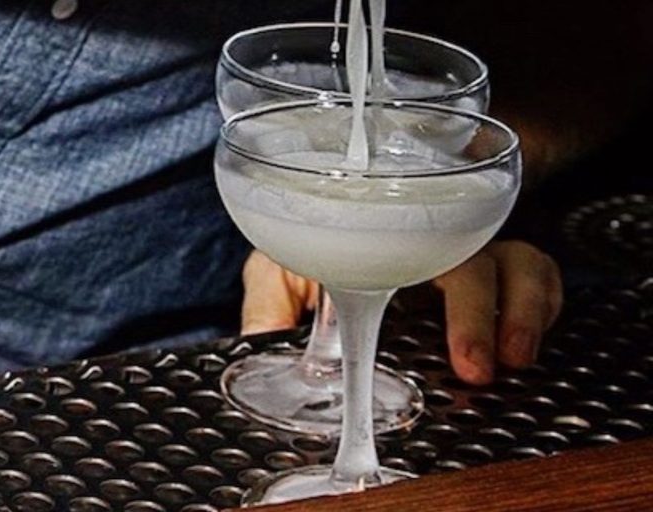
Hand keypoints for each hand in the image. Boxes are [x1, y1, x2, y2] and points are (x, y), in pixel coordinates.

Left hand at [240, 241, 562, 384]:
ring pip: (517, 260)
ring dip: (522, 309)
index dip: (404, 281)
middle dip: (475, 313)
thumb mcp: (282, 269)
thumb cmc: (318, 243)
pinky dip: (543, 303)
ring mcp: (469, 251)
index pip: (402, 243)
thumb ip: (271, 305)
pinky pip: (538, 273)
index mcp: (378, 234)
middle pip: (469, 257)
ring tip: (513, 358)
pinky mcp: (500, 269)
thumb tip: (256, 347)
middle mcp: (429, 240)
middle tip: (471, 367)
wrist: (345, 218)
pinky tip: (528, 342)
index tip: (406, 323)